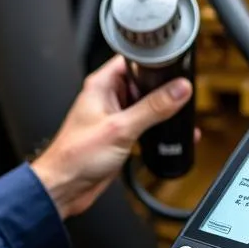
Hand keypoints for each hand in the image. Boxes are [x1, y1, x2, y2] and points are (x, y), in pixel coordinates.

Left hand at [30, 54, 192, 219]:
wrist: (65, 188)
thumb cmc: (75, 157)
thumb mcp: (121, 129)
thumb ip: (153, 108)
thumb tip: (178, 90)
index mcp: (101, 85)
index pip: (132, 60)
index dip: (154, 61)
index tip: (176, 66)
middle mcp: (107, 97)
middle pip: (143, 82)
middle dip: (163, 88)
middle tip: (183, 94)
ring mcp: (114, 116)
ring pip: (146, 104)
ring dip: (162, 109)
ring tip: (179, 114)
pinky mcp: (120, 134)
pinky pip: (144, 124)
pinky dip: (157, 127)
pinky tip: (169, 132)